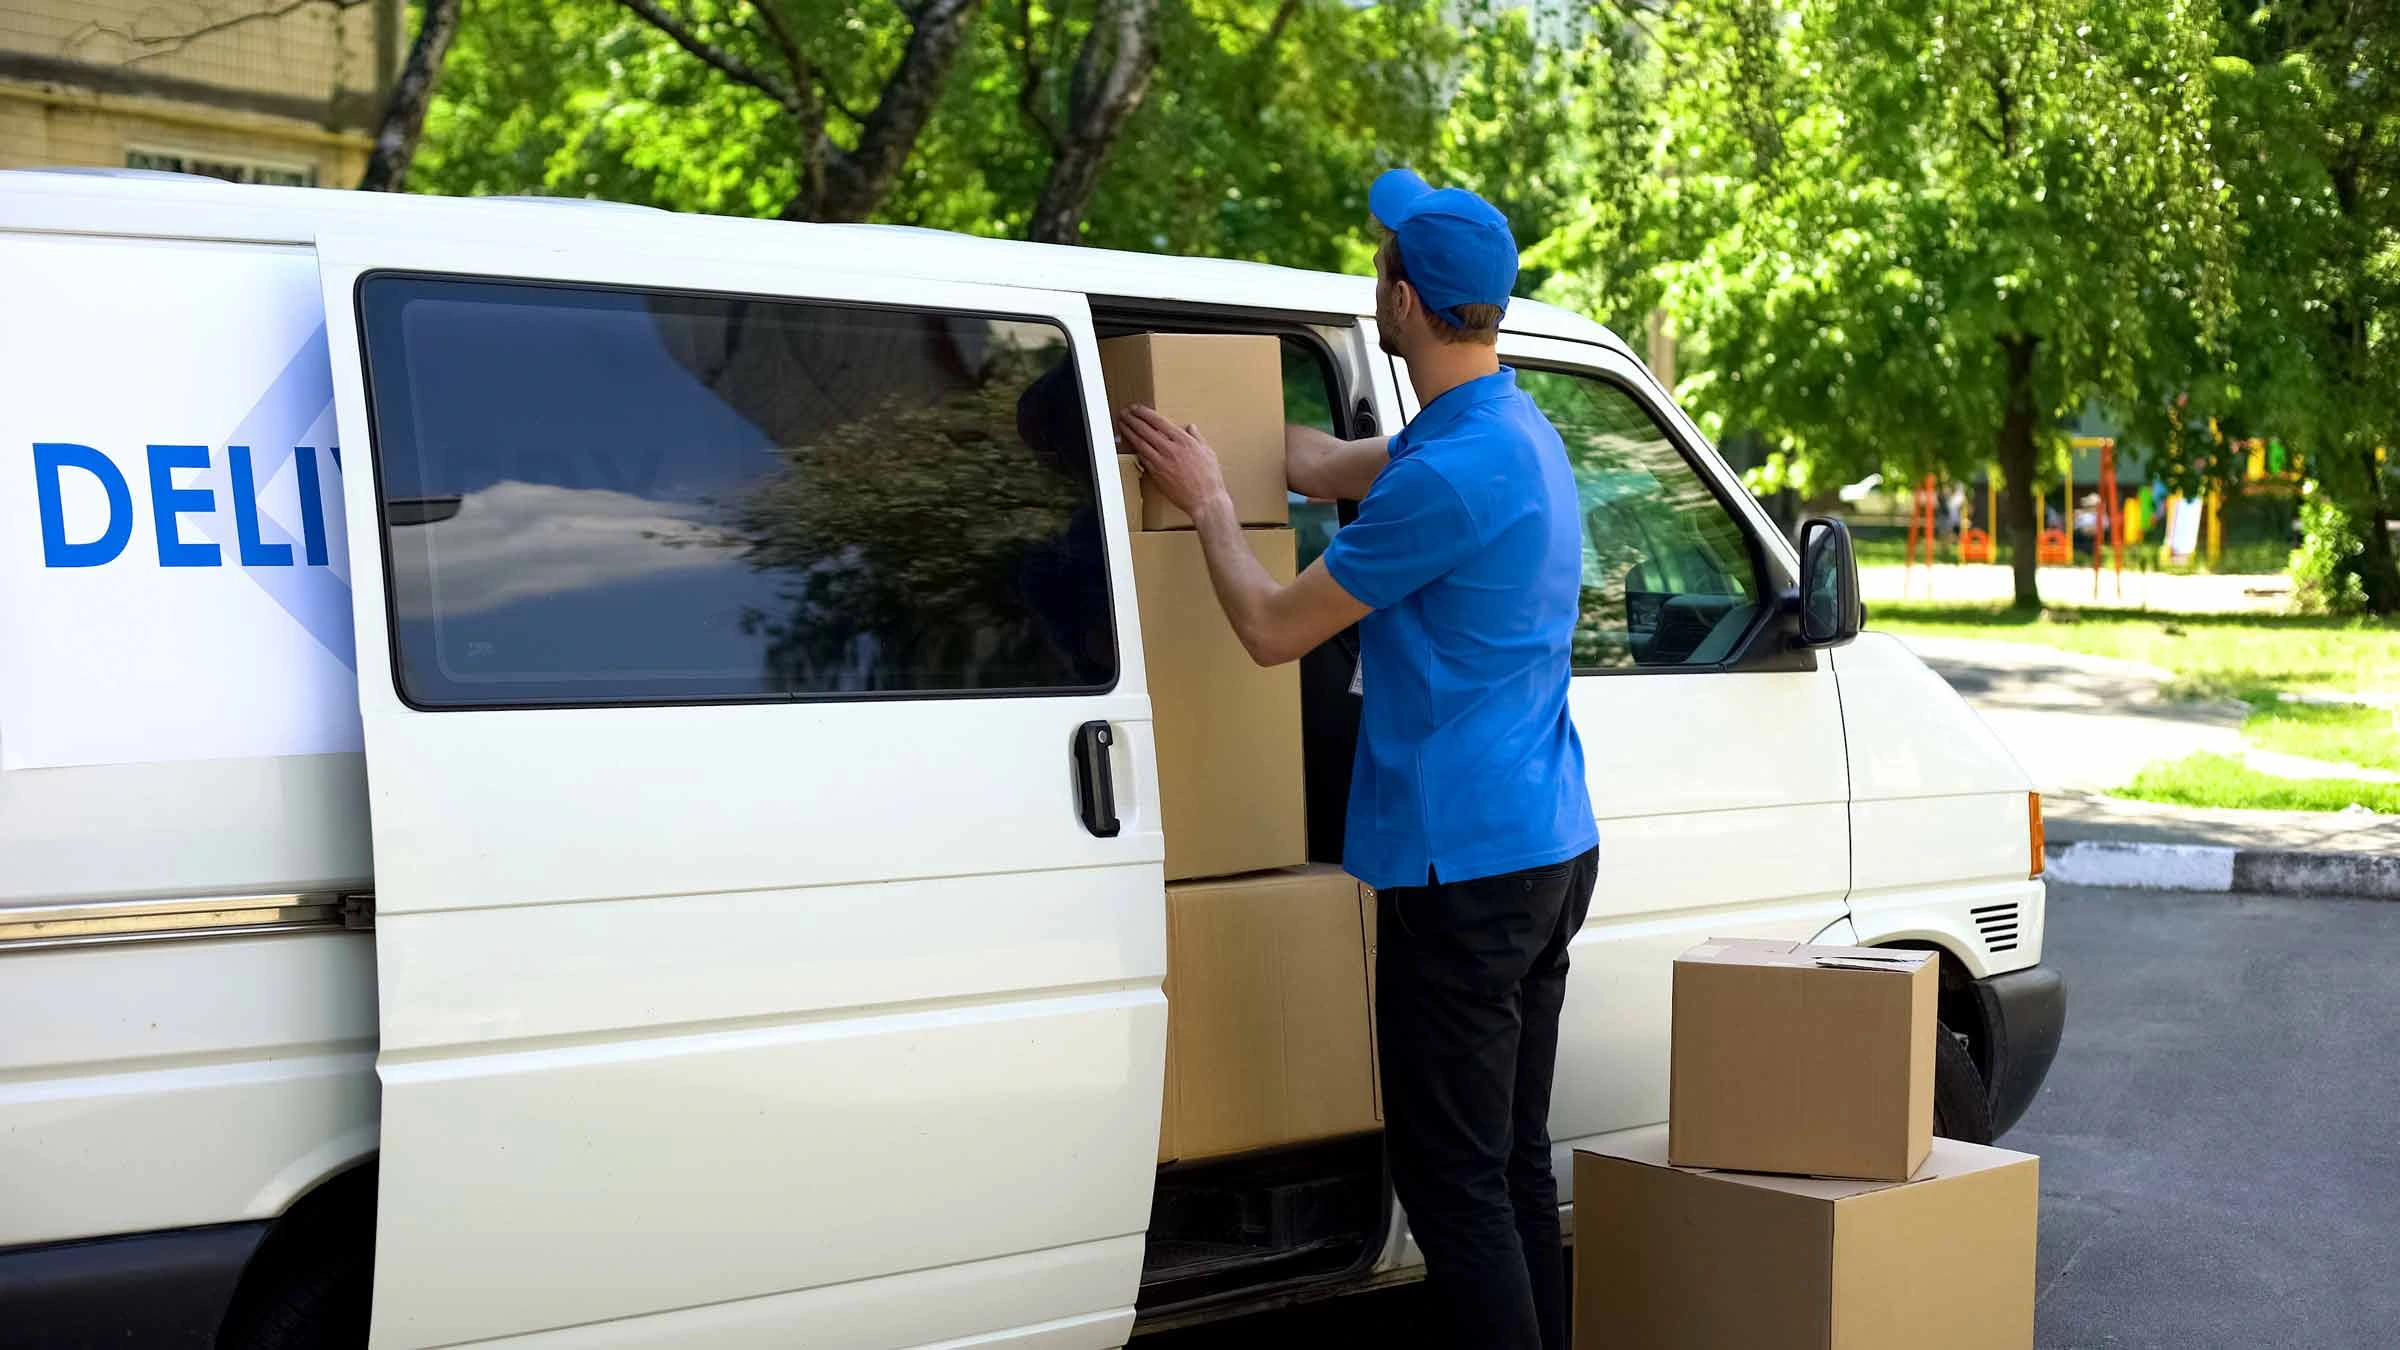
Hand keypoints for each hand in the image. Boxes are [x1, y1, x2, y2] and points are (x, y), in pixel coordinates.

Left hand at [1117, 405, 1230, 520]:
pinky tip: (1131, 445)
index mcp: (1184, 441)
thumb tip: (1190, 427)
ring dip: (1129, 433)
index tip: (1137, 409)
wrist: (1205, 500)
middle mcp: (1170, 449)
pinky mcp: (1156, 475)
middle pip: (1146, 430)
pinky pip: (1143, 459)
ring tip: (1122, 425)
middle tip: (1125, 413)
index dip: (1145, 413)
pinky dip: (1136, 450)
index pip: (1159, 422)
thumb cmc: (1210, 478)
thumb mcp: (1208, 452)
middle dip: (1133, 419)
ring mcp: (1162, 462)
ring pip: (1140, 444)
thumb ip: (1197, 438)